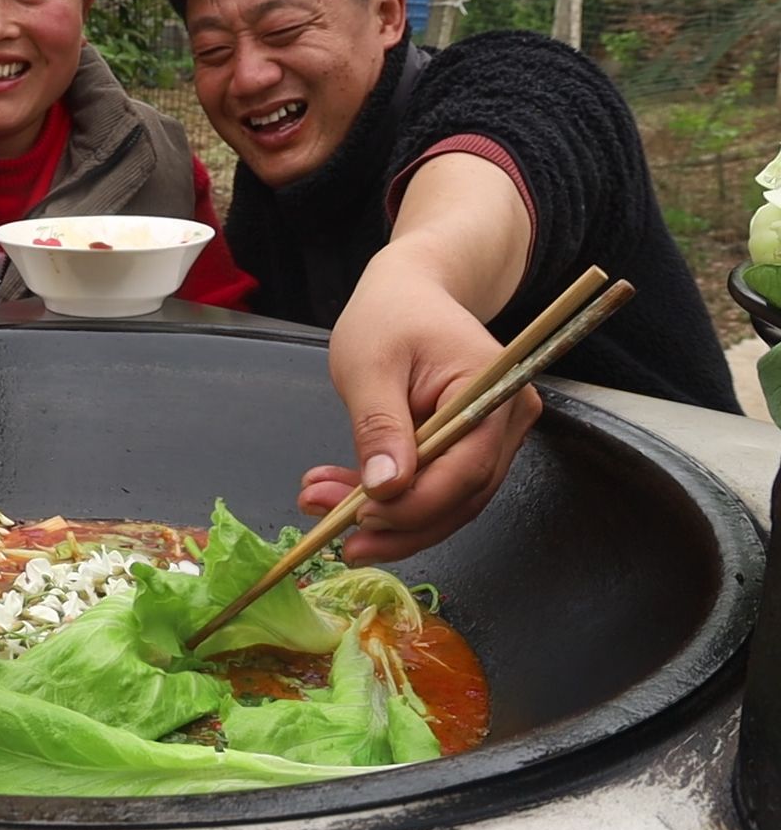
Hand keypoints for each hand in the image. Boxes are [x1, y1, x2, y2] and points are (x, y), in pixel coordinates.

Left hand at [299, 260, 540, 563]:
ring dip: (386, 518)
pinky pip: (434, 487)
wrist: (410, 292)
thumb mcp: (369, 363)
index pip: (465, 469)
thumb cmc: (391, 314)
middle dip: (395, 523)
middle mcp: (507, 418)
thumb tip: (385, 489)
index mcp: (491, 388)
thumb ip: (379, 426)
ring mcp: (493, 437)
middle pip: (459, 496)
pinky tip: (341, 497)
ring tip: (322, 510)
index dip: (414, 505)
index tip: (360, 516)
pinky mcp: (470, 449)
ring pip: (445, 502)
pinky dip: (388, 499)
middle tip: (335, 538)